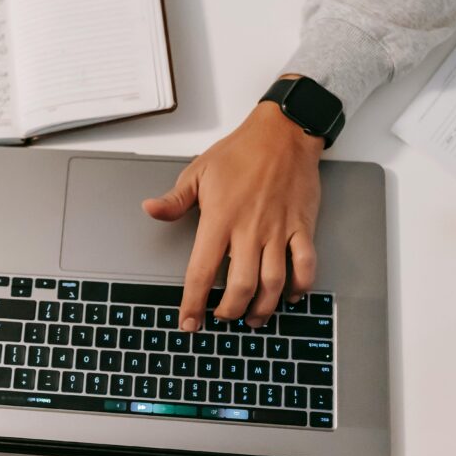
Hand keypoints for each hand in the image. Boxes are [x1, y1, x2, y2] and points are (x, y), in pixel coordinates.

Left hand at [143, 96, 323, 331]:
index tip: (188, 322)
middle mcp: (249, 230)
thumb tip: (150, 210)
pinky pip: (306, 265)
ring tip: (252, 318)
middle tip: (222, 318)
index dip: (193, 303)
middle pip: (239, 287)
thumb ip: (175, 200)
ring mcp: (278, 230)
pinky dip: (300, 287)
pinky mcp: (302, 227)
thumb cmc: (240, 151)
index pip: (201, 272)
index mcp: (219, 220)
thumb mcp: (198, 172)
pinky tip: (290, 296)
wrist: (283, 133)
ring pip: (273, 283)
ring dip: (263, 308)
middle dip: (229, 312)